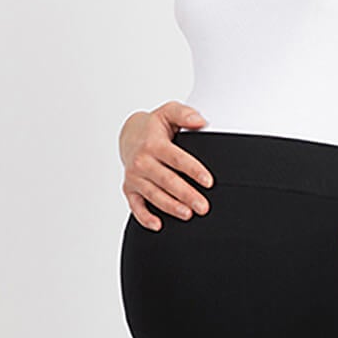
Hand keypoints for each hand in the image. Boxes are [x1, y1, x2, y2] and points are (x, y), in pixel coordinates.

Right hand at [120, 103, 214, 228]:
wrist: (129, 136)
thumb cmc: (155, 127)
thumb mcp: (169, 112)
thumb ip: (184, 114)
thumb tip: (200, 121)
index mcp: (154, 143)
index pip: (176, 158)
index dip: (193, 170)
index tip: (208, 182)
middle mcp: (142, 161)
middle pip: (167, 180)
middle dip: (186, 195)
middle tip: (203, 207)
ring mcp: (134, 176)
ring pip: (154, 194)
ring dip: (170, 206)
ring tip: (188, 215)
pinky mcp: (129, 188)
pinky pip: (135, 206)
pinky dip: (145, 217)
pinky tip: (158, 225)